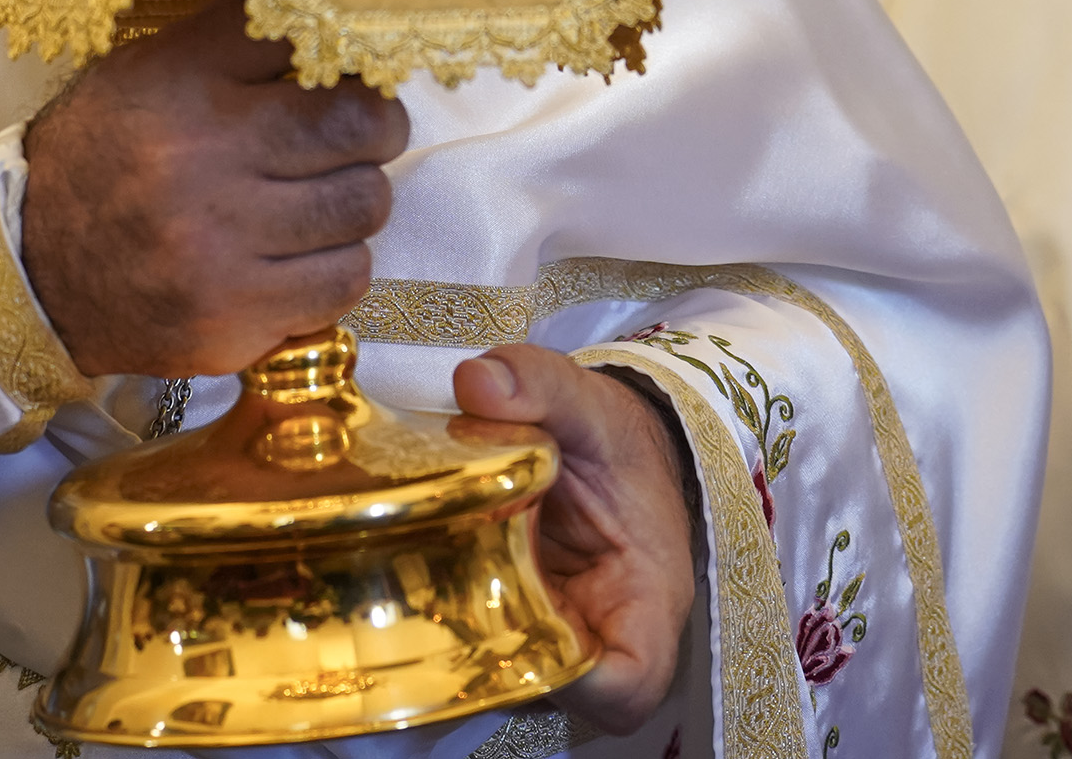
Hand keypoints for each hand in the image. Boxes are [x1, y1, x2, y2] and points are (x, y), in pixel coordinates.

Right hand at [20, 0, 408, 375]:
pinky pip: (344, 281)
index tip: (349, 76)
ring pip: (364, 207)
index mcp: (182, 85)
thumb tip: (340, 21)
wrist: (31, 272)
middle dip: (375, 129)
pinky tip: (299, 258)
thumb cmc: (106, 156)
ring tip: (317, 202)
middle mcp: (201, 162)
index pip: (309, 40)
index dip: (351, 59)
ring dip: (353, 203)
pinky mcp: (232, 318)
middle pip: (361, 127)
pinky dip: (336, 267)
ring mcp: (219, 248)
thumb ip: (240, 42)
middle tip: (355, 139)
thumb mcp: (151, 72)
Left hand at [455, 346, 695, 736]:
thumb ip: (538, 383)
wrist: (603, 443)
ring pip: (502, 674)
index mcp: (647, 599)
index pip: (630, 685)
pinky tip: (424, 560)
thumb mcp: (587, 404)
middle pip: (549, 688)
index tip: (523, 628)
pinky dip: (444, 611)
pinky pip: (475, 644)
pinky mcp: (512, 629)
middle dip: (490, 647)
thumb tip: (477, 382)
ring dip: (458, 629)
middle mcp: (601, 639)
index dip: (583, 685)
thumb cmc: (615, 439)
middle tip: (447, 580)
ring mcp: (551, 641)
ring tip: (432, 560)